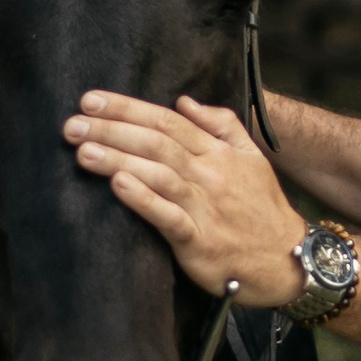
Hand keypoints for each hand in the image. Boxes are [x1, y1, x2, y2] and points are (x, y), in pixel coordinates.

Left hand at [63, 92, 304, 304]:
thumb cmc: (263, 209)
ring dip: (118, 160)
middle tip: (72, 124)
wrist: (288, 260)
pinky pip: (169, 218)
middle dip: (112, 130)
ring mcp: (205, 208)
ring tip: (82, 151)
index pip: (167, 121)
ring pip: (158, 175)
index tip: (91, 100)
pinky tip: (119, 187)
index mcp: (217, 153)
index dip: (128, 108)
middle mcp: (210, 175)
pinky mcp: (200, 242)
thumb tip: (184, 101)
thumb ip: (221, 124)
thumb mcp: (252, 157)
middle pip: (156, 143)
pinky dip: (144, 201)